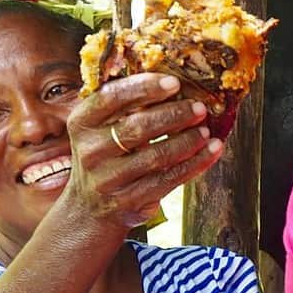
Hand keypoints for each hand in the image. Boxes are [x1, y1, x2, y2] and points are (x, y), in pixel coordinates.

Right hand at [64, 73, 222, 230]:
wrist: (90, 210)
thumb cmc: (106, 158)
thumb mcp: (101, 130)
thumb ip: (125, 109)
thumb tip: (173, 84)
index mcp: (81, 123)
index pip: (110, 97)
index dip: (143, 87)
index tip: (174, 82)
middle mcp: (90, 150)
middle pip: (137, 127)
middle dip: (173, 115)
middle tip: (199, 108)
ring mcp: (108, 178)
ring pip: (156, 155)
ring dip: (187, 141)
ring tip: (206, 131)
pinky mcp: (129, 200)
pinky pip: (169, 179)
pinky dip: (195, 163)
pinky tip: (212, 151)